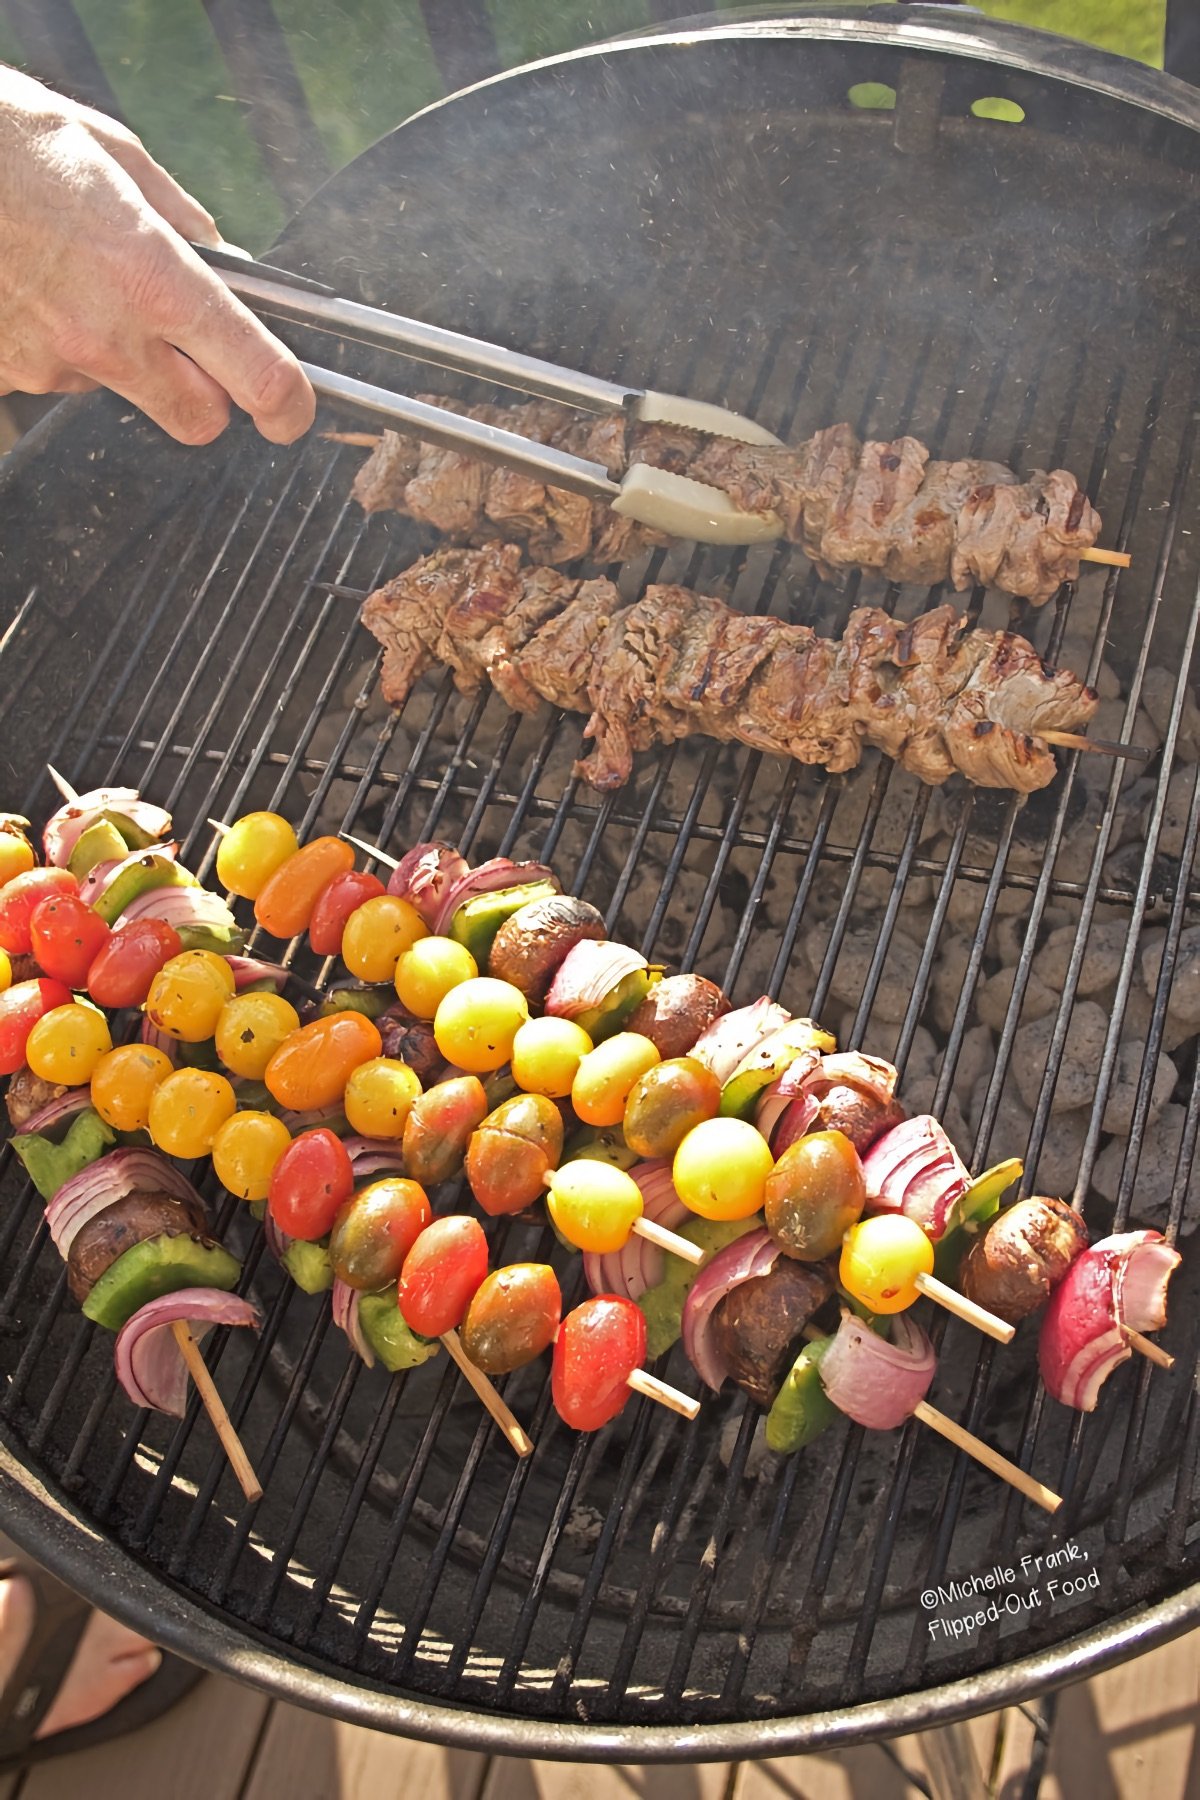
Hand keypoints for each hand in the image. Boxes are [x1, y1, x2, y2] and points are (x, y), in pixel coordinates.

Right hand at [0, 66, 313, 444]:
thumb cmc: (6, 141)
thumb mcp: (113, 155)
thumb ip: (180, 219)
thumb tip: (224, 259)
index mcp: (153, 278)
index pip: (254, 374)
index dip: (286, 404)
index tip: (291, 411)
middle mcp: (107, 335)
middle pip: (199, 419)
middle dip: (206, 394)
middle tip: (187, 346)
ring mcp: (51, 364)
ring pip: (119, 390)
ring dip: (115, 352)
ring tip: (71, 276)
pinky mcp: (6, 376)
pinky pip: (52, 375)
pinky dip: (52, 342)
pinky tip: (29, 287)